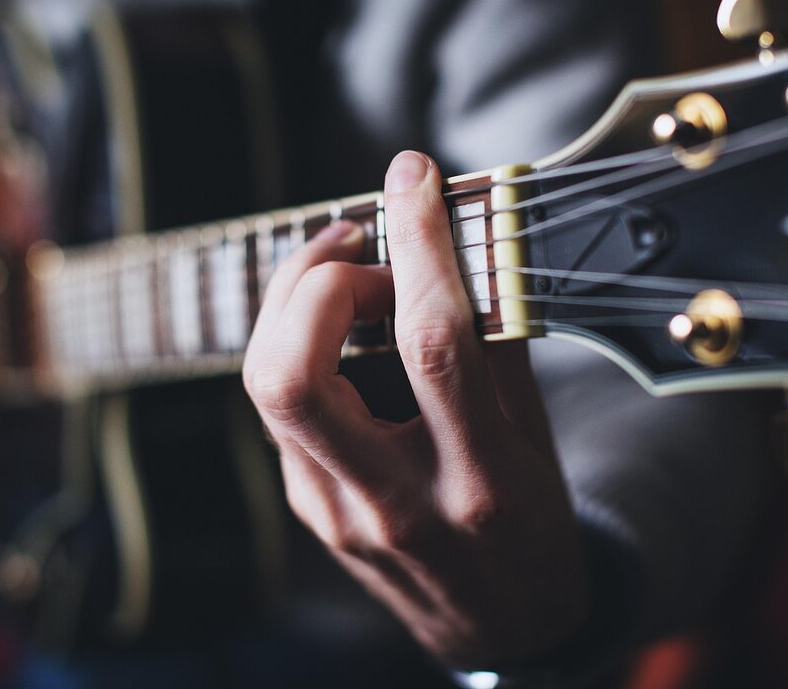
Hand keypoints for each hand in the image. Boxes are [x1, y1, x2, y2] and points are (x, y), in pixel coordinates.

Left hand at [243, 151, 587, 666]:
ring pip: (268, 386)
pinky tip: (339, 332)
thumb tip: (462, 245)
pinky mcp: (308, 510)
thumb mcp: (538, 441)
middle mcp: (393, 504)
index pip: (433, 343)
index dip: (419, 246)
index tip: (413, 179)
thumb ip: (498, 345)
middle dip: (316, 283)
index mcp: (477, 483)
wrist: (500, 628)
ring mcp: (337, 515)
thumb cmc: (530, 529)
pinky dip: (301, 344)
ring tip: (345, 273)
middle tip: (359, 245)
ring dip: (293, 305)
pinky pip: (280, 406)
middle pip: (296, 375)